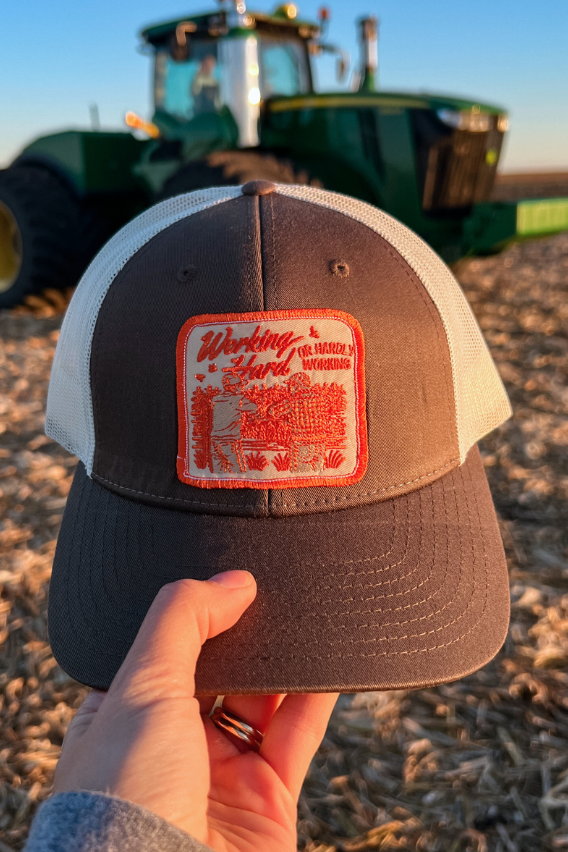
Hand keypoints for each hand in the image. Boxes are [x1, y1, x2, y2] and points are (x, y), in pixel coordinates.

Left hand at [53, 572, 337, 851]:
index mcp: (125, 715)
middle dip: (245, 635)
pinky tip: (328, 660)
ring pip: (263, 698)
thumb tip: (232, 582)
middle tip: (269, 594)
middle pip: (220, 670)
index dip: (197, 614)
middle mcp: (172, 743)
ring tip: (304, 617)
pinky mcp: (268, 799)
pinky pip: (298, 734)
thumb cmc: (122, 798)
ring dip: (285, 662)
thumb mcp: (140, 685)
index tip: (230, 582)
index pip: (166, 647)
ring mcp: (221, 771)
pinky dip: (317, 697)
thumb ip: (182, 620)